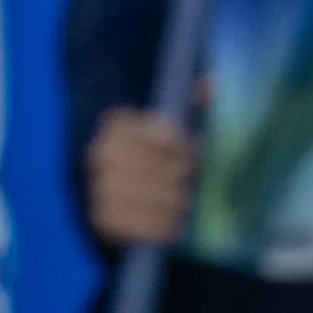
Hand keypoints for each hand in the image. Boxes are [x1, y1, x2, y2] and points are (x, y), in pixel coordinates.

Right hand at [83, 105, 197, 247]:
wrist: (104, 205)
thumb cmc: (147, 167)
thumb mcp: (164, 135)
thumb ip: (188, 107)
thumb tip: (213, 82)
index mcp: (116, 124)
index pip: (168, 136)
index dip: (186, 151)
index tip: (190, 159)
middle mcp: (101, 152)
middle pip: (168, 170)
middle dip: (184, 181)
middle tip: (186, 188)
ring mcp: (99, 186)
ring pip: (161, 199)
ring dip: (176, 208)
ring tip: (179, 207)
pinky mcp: (102, 219)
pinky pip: (148, 227)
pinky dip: (164, 229)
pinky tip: (167, 225)